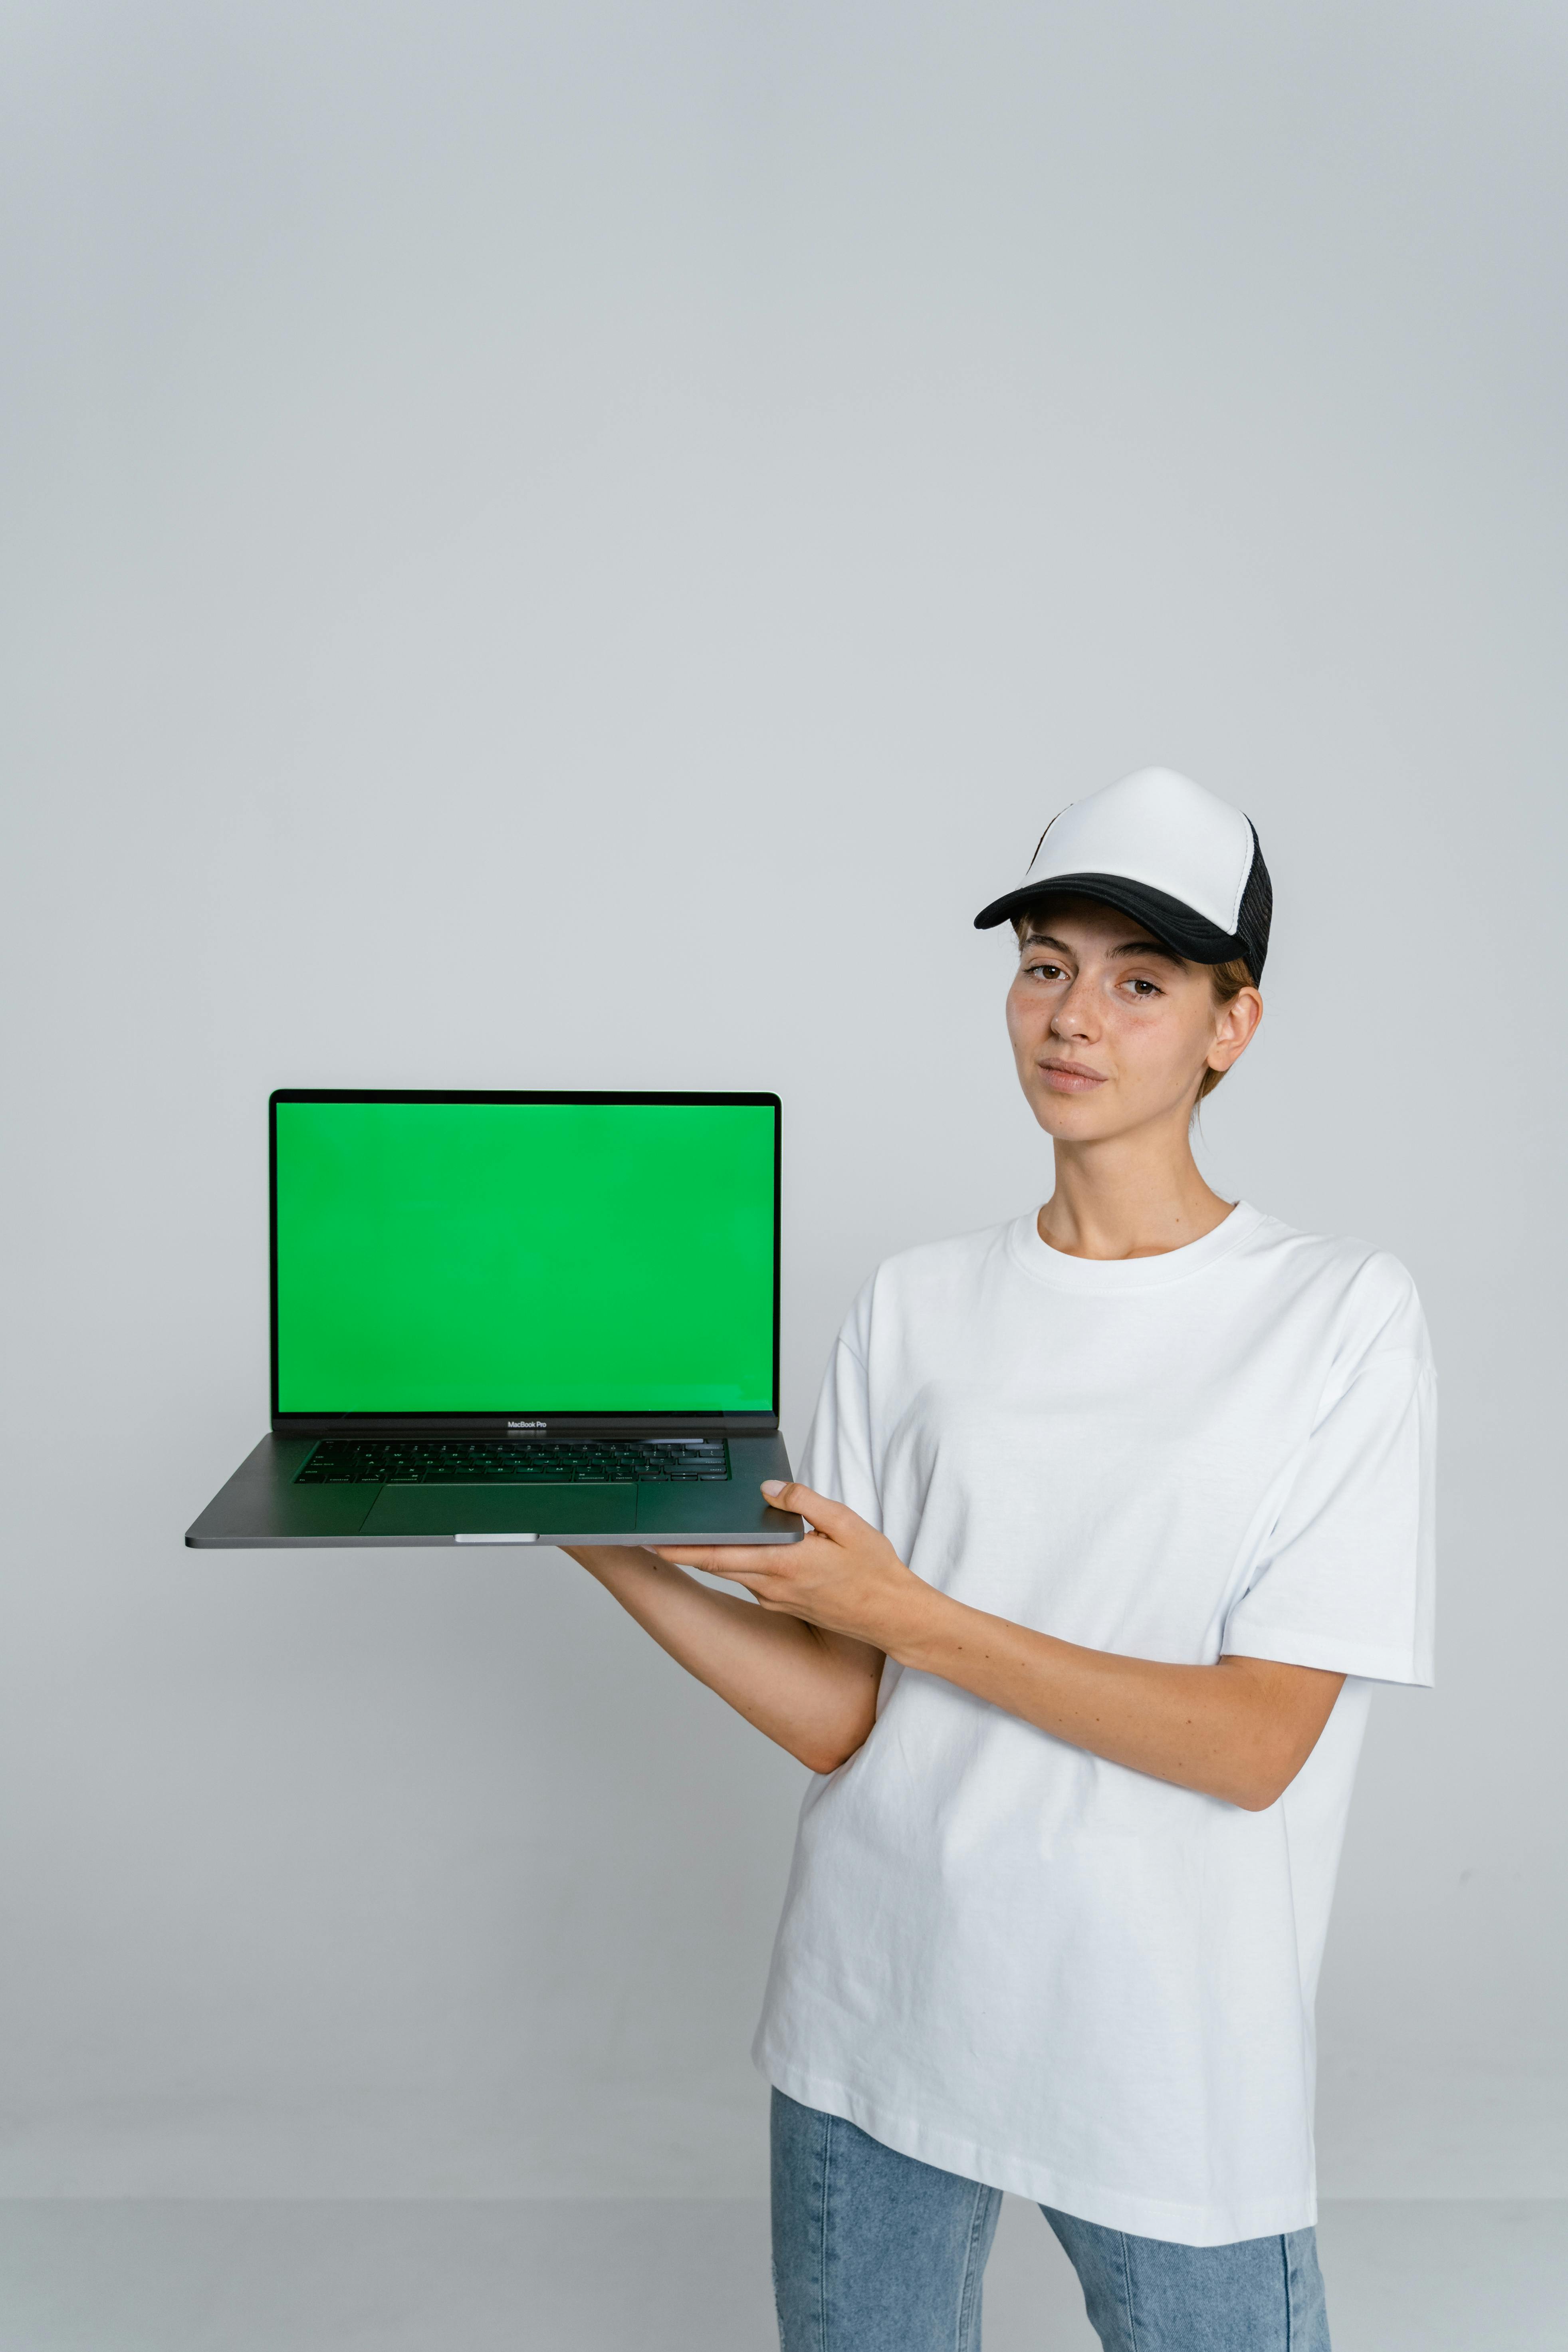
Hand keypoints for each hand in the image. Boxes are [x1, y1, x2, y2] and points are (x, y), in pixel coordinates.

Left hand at [650, 1483, 929, 1651]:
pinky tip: (740, 1551)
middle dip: (680, 1552)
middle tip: (650, 1536)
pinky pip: (752, 1580)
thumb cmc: (875, 1573)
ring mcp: (777, 1599)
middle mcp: (774, 1586)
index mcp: (785, 1564)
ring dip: (709, 1557)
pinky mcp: (785, 1605)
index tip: (651, 1540)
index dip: (680, 1549)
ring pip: (734, 1573)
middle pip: (716, 1565)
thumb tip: (769, 1488)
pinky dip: (738, 1564)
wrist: (893, 1617)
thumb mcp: (846, 1524)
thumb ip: (804, 1502)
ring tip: (686, 1538)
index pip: (718, 1555)